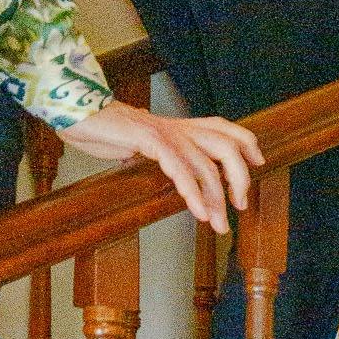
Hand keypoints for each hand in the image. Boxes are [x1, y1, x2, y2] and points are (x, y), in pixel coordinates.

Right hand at [64, 97, 263, 231]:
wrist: (79, 115)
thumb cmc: (109, 133)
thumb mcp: (143, 145)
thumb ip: (163, 156)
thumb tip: (176, 174)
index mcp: (180, 127)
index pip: (224, 128)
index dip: (246, 143)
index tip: (259, 163)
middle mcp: (179, 127)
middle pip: (226, 145)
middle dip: (240, 177)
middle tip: (241, 205)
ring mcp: (166, 133)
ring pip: (206, 164)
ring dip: (216, 197)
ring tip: (220, 223)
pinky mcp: (150, 140)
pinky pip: (179, 168)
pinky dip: (193, 192)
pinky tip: (199, 211)